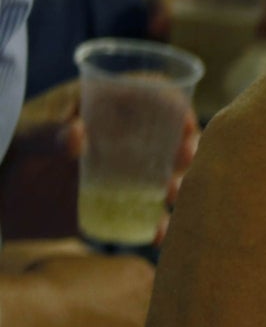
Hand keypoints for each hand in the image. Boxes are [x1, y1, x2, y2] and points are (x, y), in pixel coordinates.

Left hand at [13, 81, 200, 235]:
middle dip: (186, 145)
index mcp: (100, 106)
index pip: (148, 92)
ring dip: (178, 184)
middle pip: (168, 135)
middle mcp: (119, 138)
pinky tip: (158, 234)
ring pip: (163, 176)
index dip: (173, 102)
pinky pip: (143, 215)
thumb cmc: (5, 149)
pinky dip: (156, 225)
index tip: (184, 122)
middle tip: (186, 157)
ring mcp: (119, 173)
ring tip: (172, 195)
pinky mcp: (113, 205)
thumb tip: (80, 135)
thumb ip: (47, 134)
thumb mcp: (22, 136)